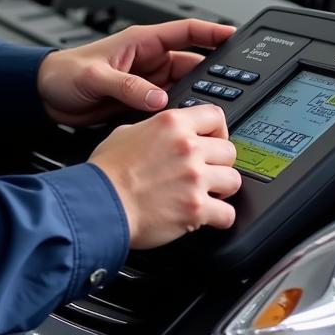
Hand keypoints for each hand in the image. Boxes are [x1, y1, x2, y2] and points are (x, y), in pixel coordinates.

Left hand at [37, 18, 234, 126]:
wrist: (44, 97)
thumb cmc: (63, 74)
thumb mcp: (95, 77)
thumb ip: (127, 86)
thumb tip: (158, 100)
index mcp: (140, 42)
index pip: (185, 32)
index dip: (211, 32)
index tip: (235, 36)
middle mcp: (147, 60)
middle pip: (191, 63)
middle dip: (211, 75)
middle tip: (231, 89)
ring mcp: (145, 82)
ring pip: (182, 87)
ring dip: (195, 98)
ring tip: (211, 112)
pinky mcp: (139, 102)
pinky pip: (168, 107)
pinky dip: (179, 114)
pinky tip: (187, 125)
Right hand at [89, 104, 240, 247]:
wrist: (101, 203)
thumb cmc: (107, 171)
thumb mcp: (126, 132)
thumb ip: (154, 129)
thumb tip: (163, 135)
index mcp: (172, 123)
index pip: (215, 116)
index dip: (218, 130)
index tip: (213, 140)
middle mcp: (187, 147)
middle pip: (229, 150)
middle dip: (219, 163)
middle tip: (207, 171)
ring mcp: (195, 178)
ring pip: (234, 180)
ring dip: (222, 189)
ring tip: (207, 193)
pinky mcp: (196, 208)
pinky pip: (227, 214)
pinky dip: (220, 218)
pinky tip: (208, 216)